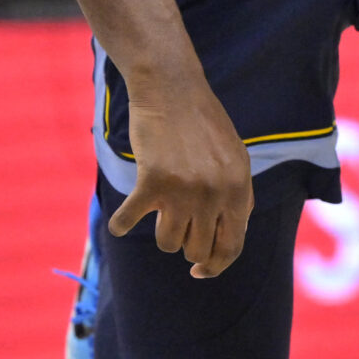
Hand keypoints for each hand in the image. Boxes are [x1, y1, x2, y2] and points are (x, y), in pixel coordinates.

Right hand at [109, 82, 252, 278]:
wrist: (171, 86)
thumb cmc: (201, 121)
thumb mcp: (234, 157)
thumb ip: (237, 195)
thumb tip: (230, 236)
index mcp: (239, 189)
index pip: (232, 246)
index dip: (215, 266)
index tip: (199, 272)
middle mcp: (215, 194)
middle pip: (198, 250)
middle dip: (186, 245)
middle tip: (176, 225)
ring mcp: (184, 189)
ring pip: (169, 242)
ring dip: (161, 231)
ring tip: (158, 209)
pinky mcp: (153, 181)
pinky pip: (131, 219)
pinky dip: (122, 224)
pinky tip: (120, 223)